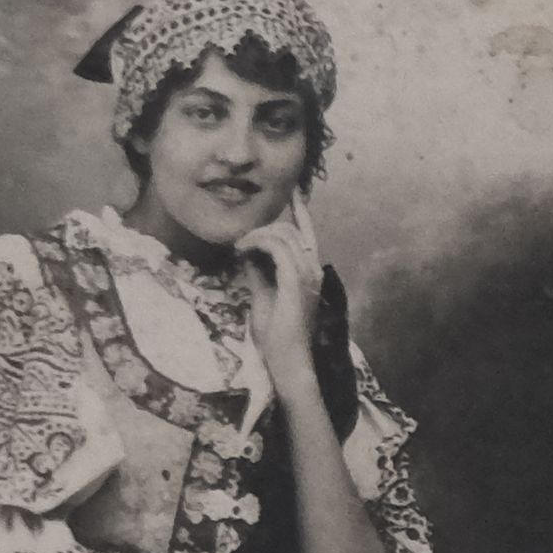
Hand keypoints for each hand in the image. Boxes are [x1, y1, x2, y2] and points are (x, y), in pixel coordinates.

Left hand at [236, 190, 323, 394]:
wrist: (287, 361)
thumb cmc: (277, 337)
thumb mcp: (264, 297)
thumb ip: (259, 273)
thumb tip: (248, 254)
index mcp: (310, 273)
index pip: (307, 234)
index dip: (301, 210)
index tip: (295, 191)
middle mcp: (313, 269)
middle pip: (289, 229)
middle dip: (263, 229)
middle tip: (241, 244)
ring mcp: (307, 274)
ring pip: (282, 234)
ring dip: (256, 235)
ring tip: (239, 248)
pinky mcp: (296, 280)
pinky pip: (276, 246)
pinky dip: (257, 243)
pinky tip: (243, 250)